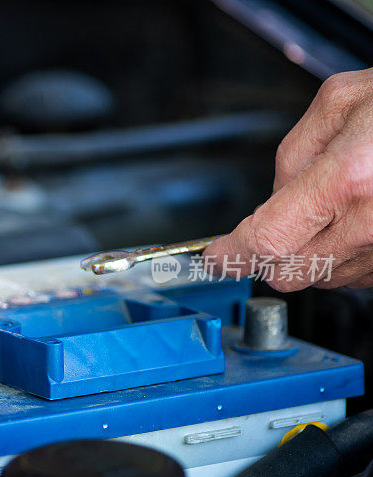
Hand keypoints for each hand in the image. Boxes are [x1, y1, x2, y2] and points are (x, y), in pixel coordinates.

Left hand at [205, 68, 372, 290]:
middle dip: (268, 254)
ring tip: (335, 205)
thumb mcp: (342, 102)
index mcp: (349, 178)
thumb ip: (293, 154)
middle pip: (288, 272)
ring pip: (322, 278)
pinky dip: (343, 254)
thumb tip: (272, 199)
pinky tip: (357, 218)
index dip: (232, 255)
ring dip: (309, 252)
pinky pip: (357, 275)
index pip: (267, 240)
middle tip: (274, 223)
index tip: (216, 259)